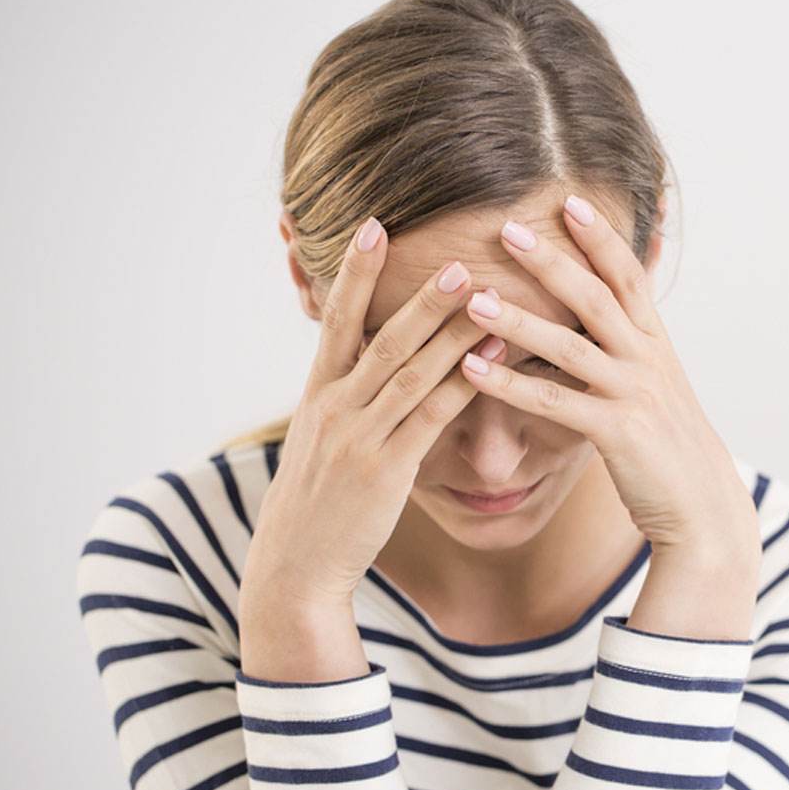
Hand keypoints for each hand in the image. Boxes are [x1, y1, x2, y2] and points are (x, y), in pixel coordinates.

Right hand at [239, 216, 507, 614]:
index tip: (373, 226)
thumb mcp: (318, 439)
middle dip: (420, 297)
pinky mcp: (386, 471)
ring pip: (410, 372)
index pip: (336, 320)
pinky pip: (430, 417)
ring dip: (450, 331)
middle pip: (381, 338)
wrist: (296, 563)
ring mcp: (359, 438)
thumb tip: (367, 363)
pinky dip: (462, 383)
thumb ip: (342, 397)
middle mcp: (335, 407)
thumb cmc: (314, 499)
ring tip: (484, 294)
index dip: (354, 272)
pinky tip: (492, 356)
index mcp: (318, 394)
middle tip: (455, 257)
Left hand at [460, 194, 760, 574]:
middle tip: (507, 228)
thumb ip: (634, 347)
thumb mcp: (659, 385)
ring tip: (473, 299)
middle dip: (553, 260)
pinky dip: (510, 386)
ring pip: (570, 347)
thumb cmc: (669, 446)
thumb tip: (614, 317)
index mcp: (656, 343)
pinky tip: (471, 370)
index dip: (600, 238)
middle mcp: (648, 359)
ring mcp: (634, 394)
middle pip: (597, 297)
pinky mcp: (618, 432)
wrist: (704, 505)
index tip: (568, 201)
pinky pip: (554, 403)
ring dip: (518, 320)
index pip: (628, 276)